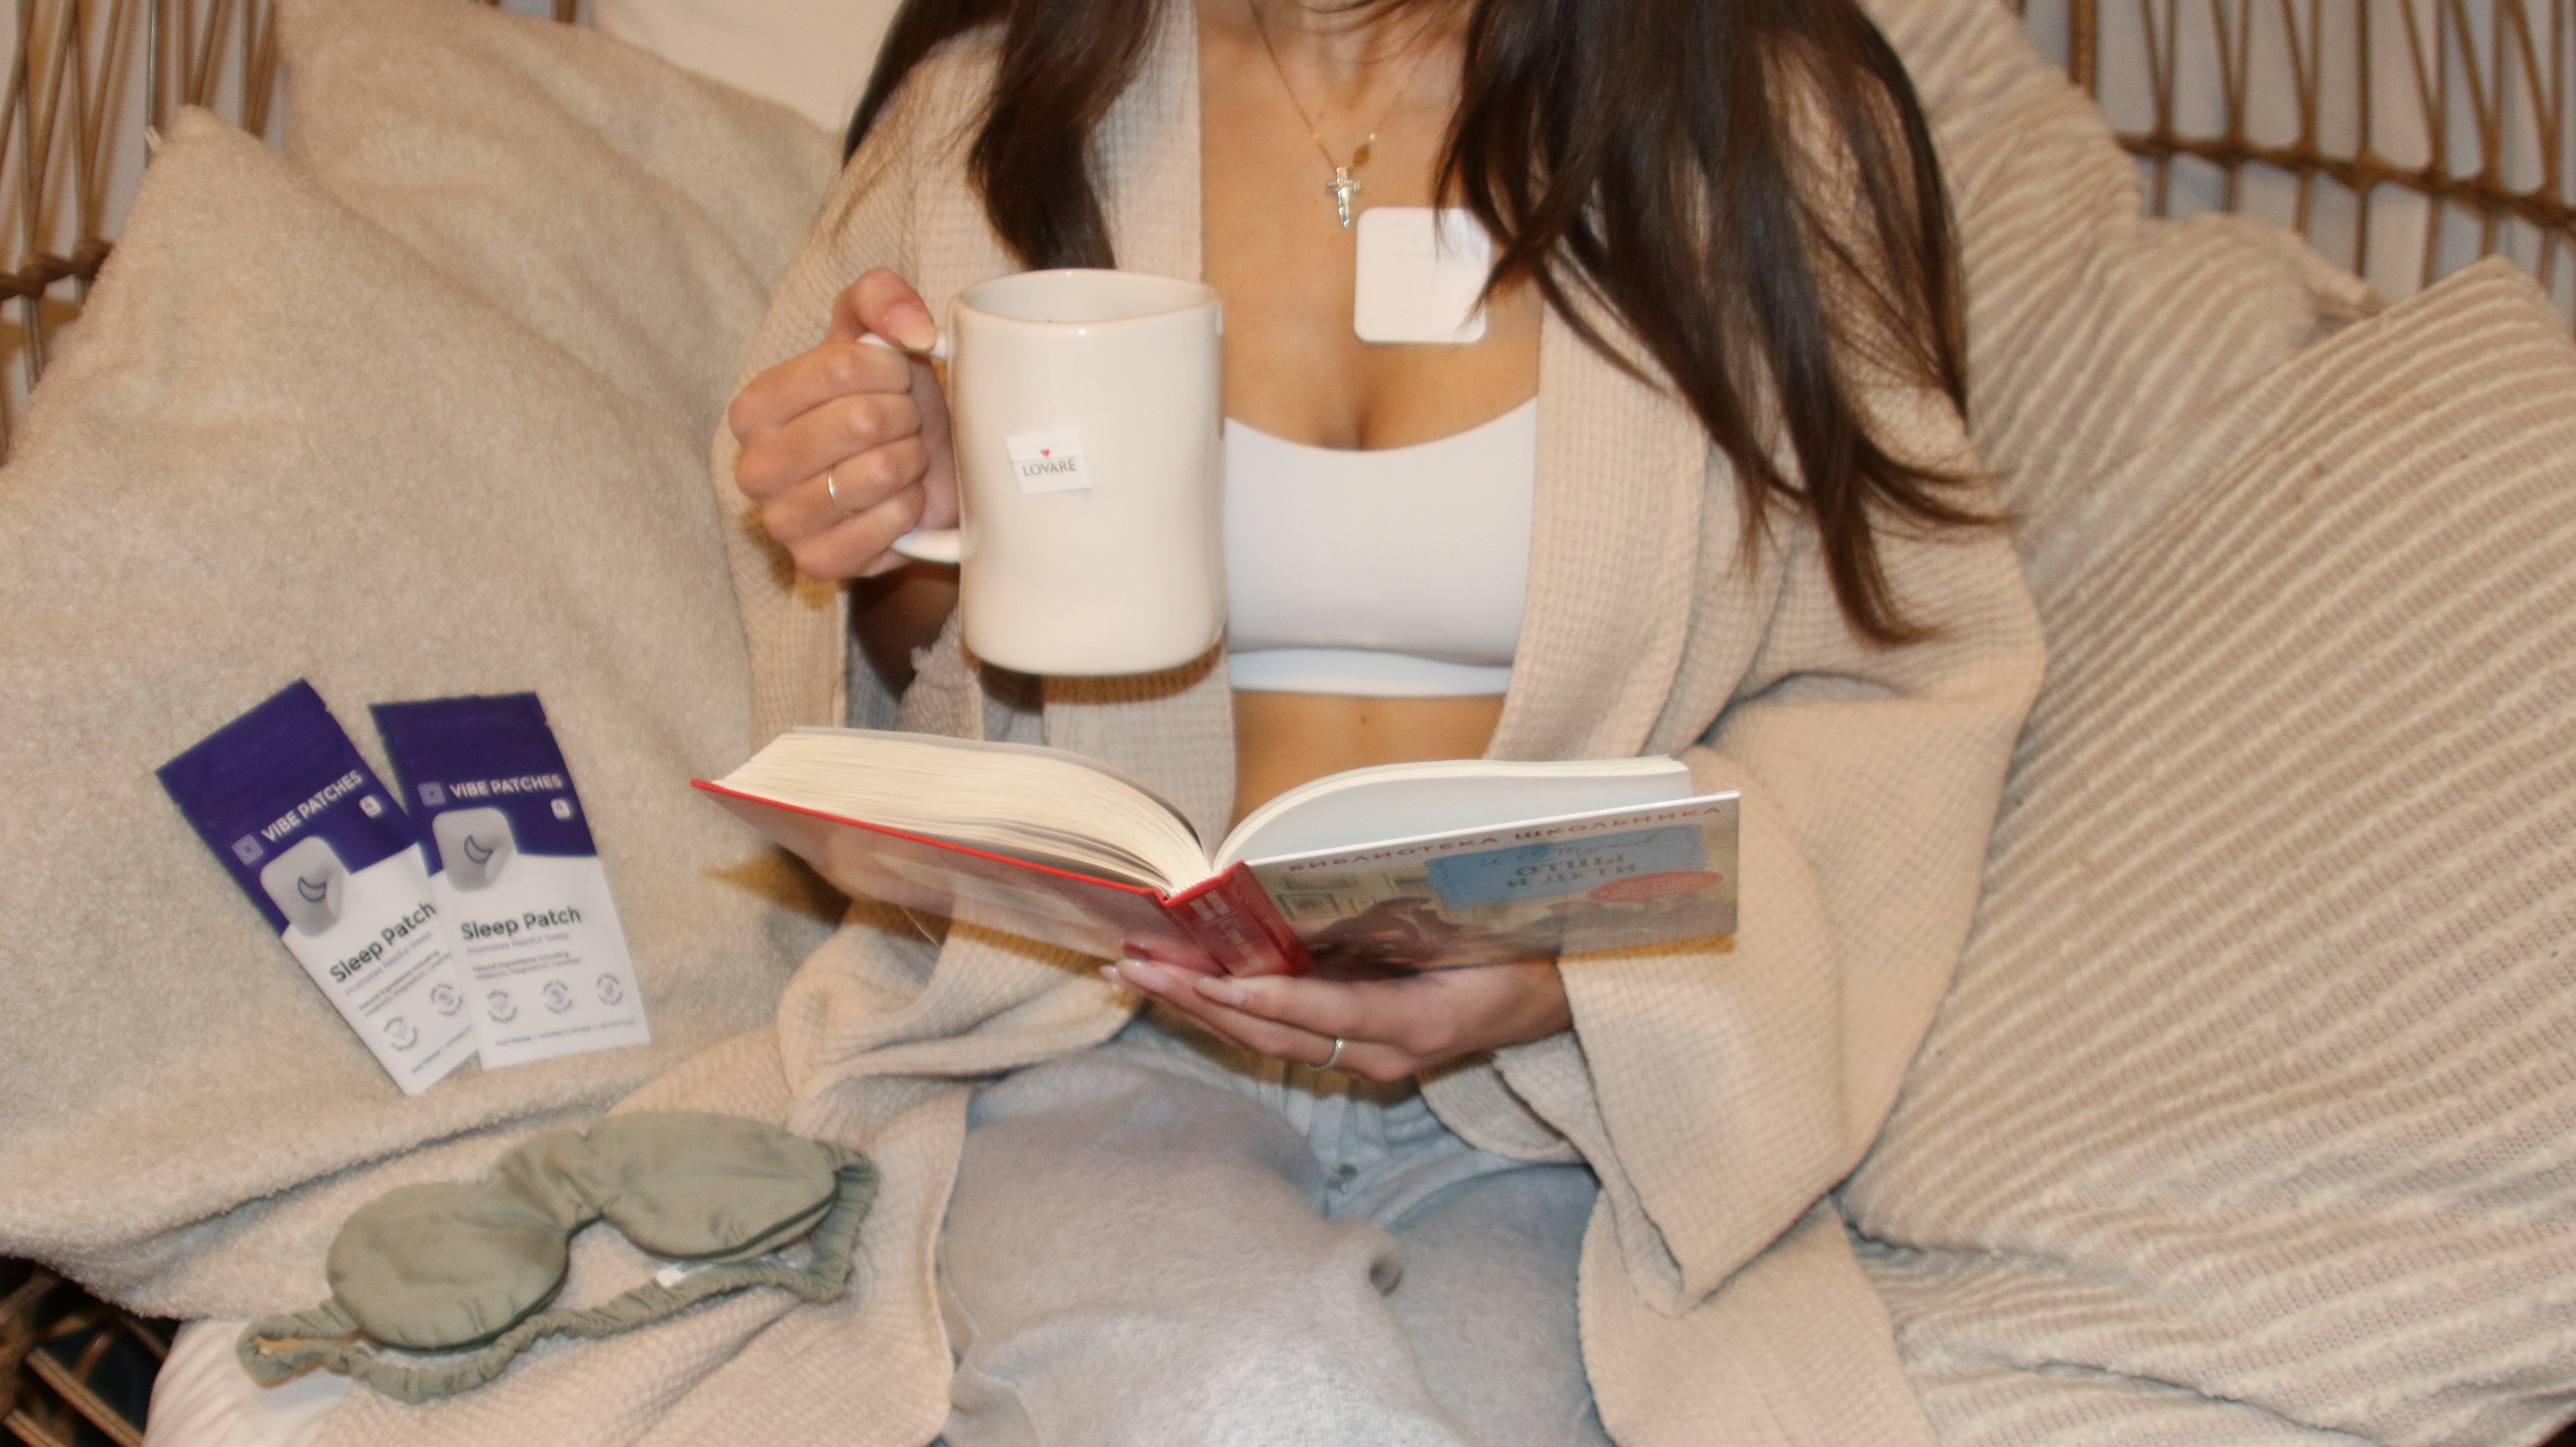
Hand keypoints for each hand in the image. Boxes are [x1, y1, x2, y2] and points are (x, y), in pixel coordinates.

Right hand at [727, 268, 959, 579]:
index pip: (842, 367)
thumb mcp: (876, 333)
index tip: (896, 381)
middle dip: (905, 418)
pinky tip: (901, 500)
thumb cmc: (886, 403)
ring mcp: (781, 521)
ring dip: (910, 462)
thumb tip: (911, 328)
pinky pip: (885, 527)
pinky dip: (909, 509)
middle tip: (904, 426)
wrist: (916, 477)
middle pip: (862, 420)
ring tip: (902, 460)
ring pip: (877, 473)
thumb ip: (880, 297)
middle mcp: (754, 466)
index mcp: (754, 406)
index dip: (891, 370)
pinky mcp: (818, 564)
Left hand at [1104, 957, 1572, 1081]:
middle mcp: (1380, 1055)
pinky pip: (1281, 1033)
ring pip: (1269, 1039)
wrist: (1547, 1004)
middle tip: (1138, 969)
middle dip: (1203, 1001)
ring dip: (1202, 1008)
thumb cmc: (1514, 956)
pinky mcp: (1352, 1050)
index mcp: (1415, 1025)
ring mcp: (1364, 1060)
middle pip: (1277, 1035)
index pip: (1326, 1014)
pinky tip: (1189, 985)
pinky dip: (1231, 1009)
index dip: (1269, 997)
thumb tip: (1331, 879)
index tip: (1215, 978)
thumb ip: (1409, 917)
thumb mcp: (1475, 932)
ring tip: (1140, 975)